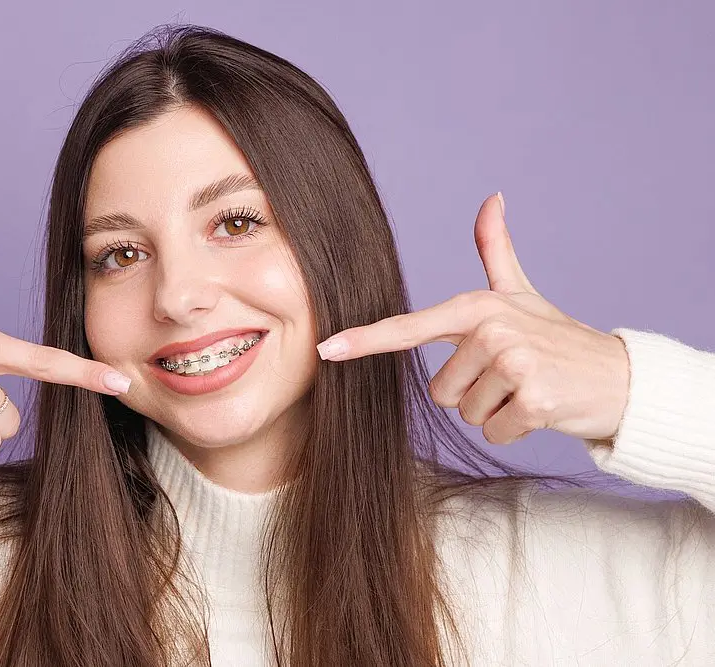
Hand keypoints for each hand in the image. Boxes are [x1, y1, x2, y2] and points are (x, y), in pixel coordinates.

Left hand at [316, 193, 629, 445]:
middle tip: (510, 377)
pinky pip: (494, 431)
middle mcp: (491, 330)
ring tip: (525, 389)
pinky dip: (515, 429)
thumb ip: (496, 250)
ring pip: (467, 413)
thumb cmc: (557, 337)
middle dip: (473, 393)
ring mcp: (514, 363)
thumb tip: (491, 197)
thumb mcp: (522, 294)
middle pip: (441, 391)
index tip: (328, 349)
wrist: (618, 377)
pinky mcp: (534, 399)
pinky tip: (540, 408)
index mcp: (477, 308)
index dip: (365, 339)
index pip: (410, 329)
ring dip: (495, 411)